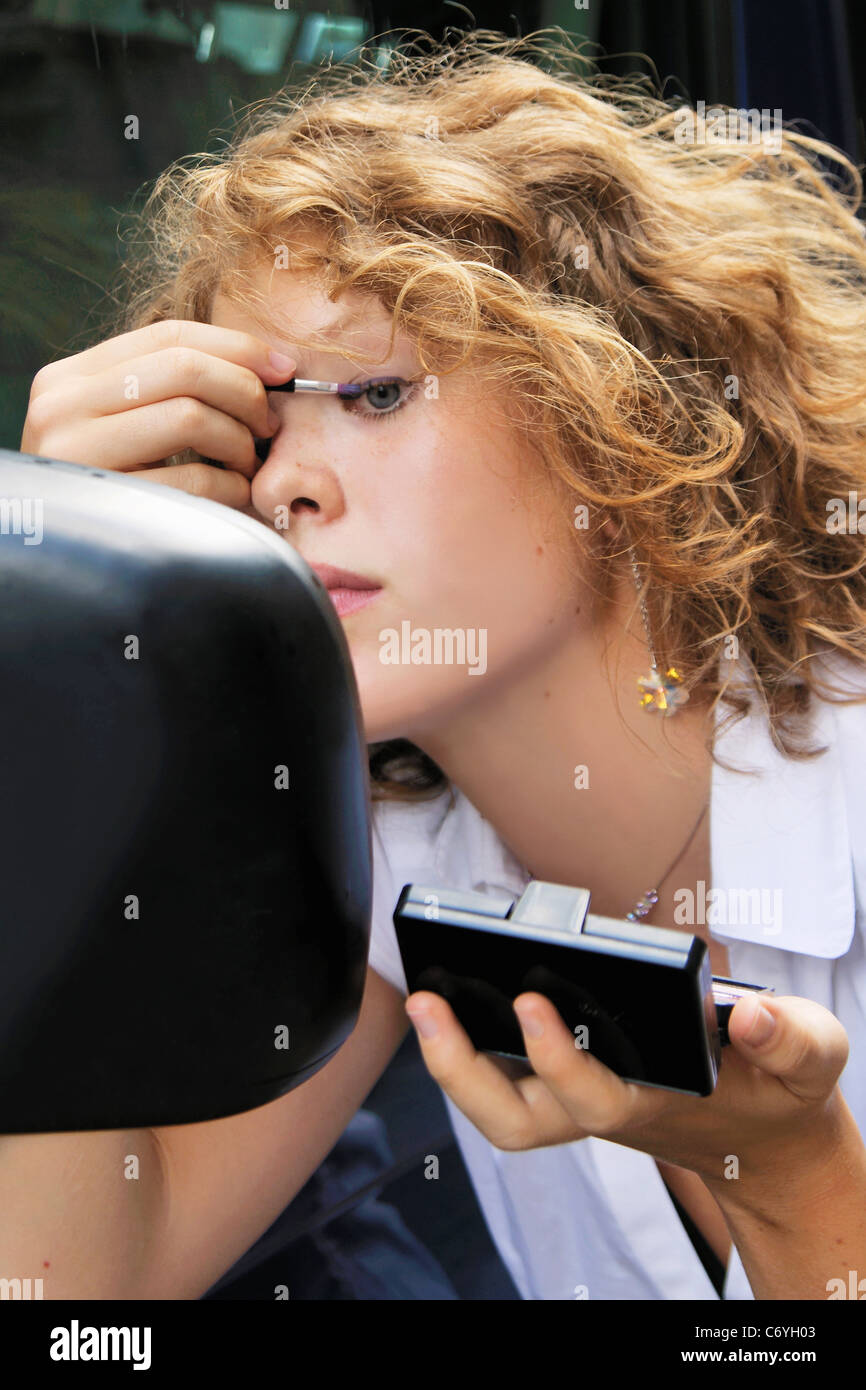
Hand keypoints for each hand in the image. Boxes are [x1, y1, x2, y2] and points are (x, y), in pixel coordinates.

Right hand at [20, 318, 295, 509]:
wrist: (63, 564)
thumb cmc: (107, 491)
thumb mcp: (117, 430)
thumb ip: (165, 393)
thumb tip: (268, 368)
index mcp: (69, 379)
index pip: (167, 337)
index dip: (236, 347)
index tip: (283, 369)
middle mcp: (62, 407)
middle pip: (185, 369)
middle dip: (245, 394)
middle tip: (268, 426)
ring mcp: (77, 453)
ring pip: (191, 417)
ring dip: (239, 442)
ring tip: (245, 465)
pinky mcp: (108, 502)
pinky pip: (193, 480)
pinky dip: (231, 486)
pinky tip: (234, 496)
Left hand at [404, 988, 850, 1189]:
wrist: (763, 1132)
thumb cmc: (777, 1089)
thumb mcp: (810, 1058)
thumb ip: (793, 1039)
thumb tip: (750, 1015)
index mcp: (657, 1104)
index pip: (594, 1096)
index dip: (557, 1057)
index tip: (533, 1000)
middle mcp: (604, 1109)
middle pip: (515, 1119)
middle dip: (462, 1069)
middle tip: (428, 1002)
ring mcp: (578, 1101)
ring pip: (498, 1108)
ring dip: (451, 1062)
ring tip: (423, 996)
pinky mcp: (567, 1083)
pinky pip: (504, 1080)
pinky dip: (470, 1047)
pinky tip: (448, 996)